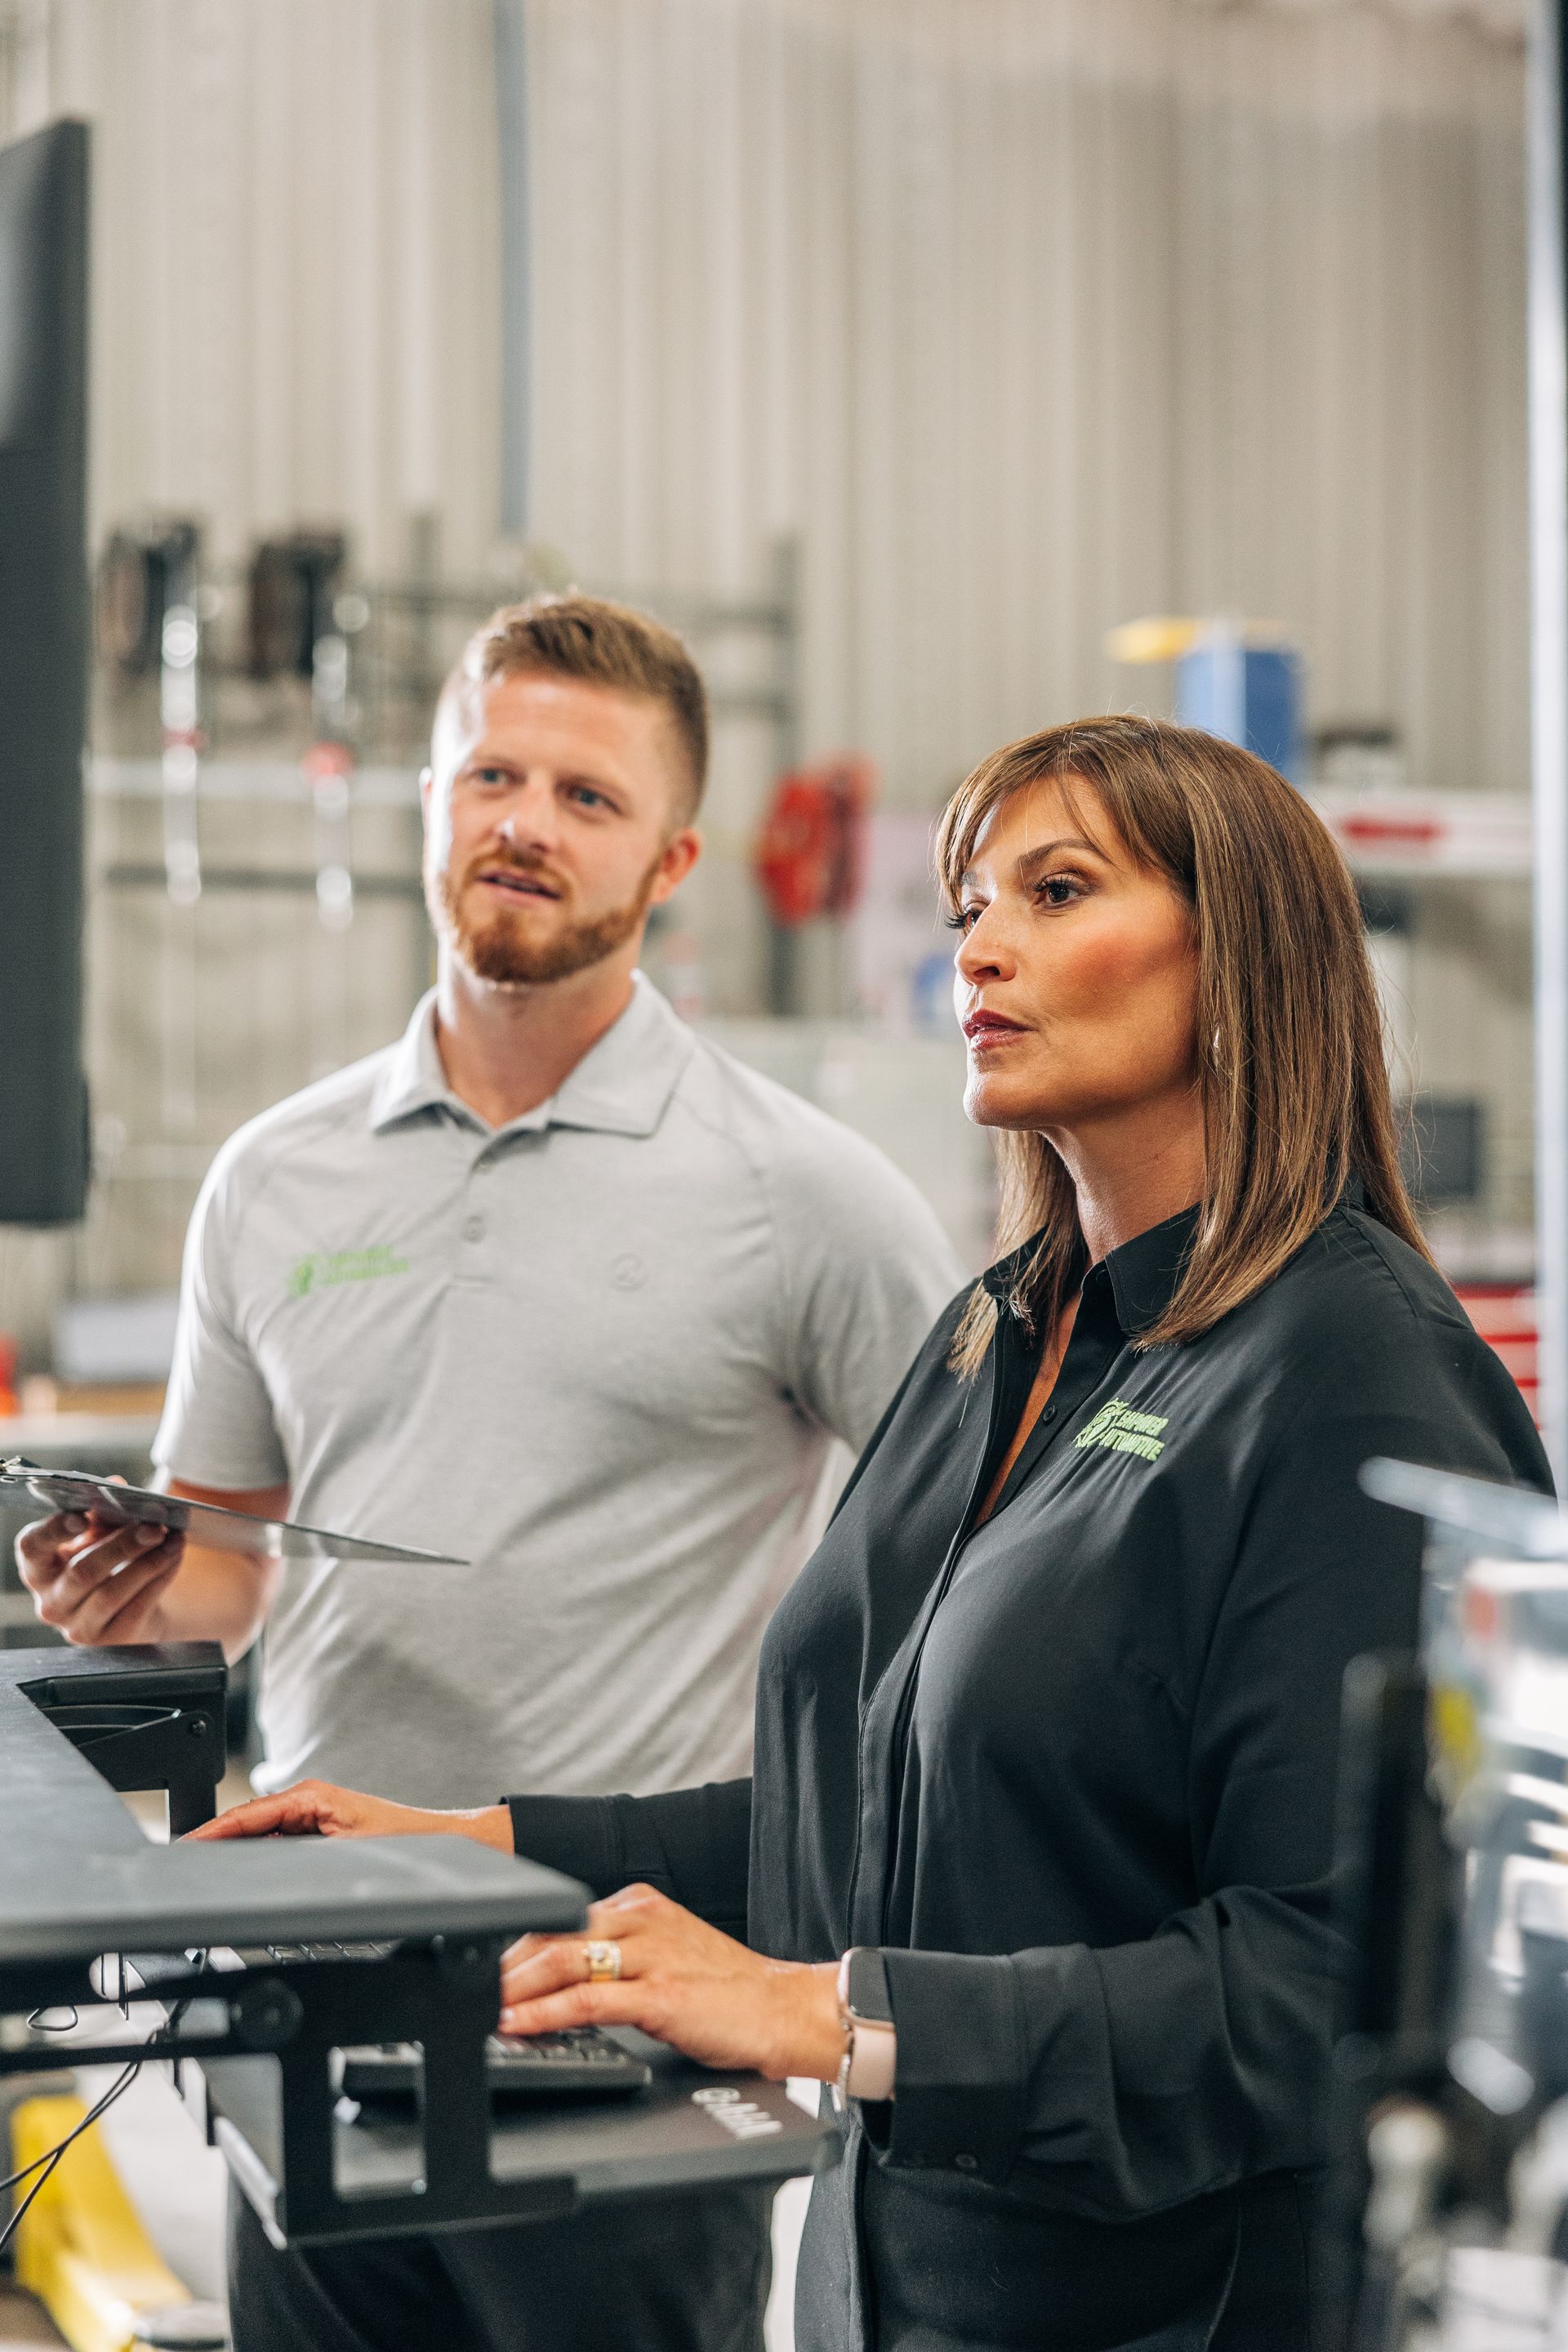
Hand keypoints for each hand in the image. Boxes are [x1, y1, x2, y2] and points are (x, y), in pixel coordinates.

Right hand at [16, 1501, 184, 1645]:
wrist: (134, 1612)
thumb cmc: (110, 1565)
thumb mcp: (101, 1538)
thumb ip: (104, 1514)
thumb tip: (116, 1487)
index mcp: (39, 1570)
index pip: (32, 1547)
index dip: (53, 1531)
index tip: (81, 1516)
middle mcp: (51, 1603)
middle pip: (83, 1571)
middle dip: (123, 1545)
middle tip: (155, 1526)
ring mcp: (78, 1627)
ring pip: (113, 1592)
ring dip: (149, 1562)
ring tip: (174, 1540)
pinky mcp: (110, 1641)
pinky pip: (137, 1607)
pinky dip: (161, 1578)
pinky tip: (175, 1557)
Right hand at [184, 1777, 512, 1849]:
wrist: (437, 1843)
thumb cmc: (402, 1840)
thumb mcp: (345, 1851)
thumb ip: (298, 1855)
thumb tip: (260, 1863)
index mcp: (309, 1796)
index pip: (247, 1814)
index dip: (211, 1831)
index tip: (183, 1846)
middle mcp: (306, 1801)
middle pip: (245, 1823)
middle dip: (212, 1841)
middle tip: (179, 1867)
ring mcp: (310, 1817)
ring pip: (256, 1836)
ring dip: (230, 1852)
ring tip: (198, 1873)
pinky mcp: (315, 1832)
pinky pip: (272, 1845)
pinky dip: (251, 1858)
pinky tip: (236, 1874)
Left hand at [498, 1884, 844, 2081]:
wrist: (783, 2010)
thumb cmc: (729, 1992)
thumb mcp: (668, 1956)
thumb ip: (621, 1959)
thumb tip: (562, 1986)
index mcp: (642, 1905)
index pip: (560, 1920)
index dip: (514, 1948)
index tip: (483, 1970)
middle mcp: (643, 1919)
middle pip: (551, 1934)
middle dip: (501, 1966)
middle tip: (464, 1989)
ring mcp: (652, 1954)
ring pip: (562, 1961)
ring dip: (511, 1988)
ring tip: (476, 2007)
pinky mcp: (660, 1993)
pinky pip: (587, 1999)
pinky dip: (544, 2013)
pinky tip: (517, 2025)